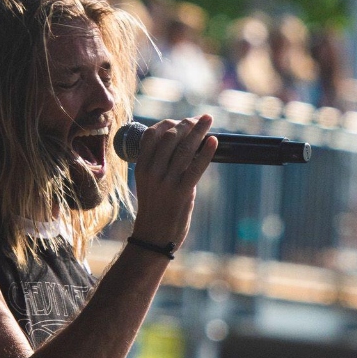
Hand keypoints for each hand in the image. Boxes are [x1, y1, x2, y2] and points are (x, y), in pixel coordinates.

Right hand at [130, 115, 217, 247]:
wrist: (154, 237)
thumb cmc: (155, 209)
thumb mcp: (150, 183)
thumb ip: (161, 164)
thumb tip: (184, 144)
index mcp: (141, 167)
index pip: (151, 134)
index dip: (168, 123)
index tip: (182, 120)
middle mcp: (152, 172)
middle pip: (170, 137)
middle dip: (187, 124)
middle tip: (200, 119)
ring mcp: (166, 182)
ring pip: (184, 149)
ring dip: (199, 131)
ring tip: (208, 120)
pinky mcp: (181, 193)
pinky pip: (196, 167)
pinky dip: (206, 152)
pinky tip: (214, 141)